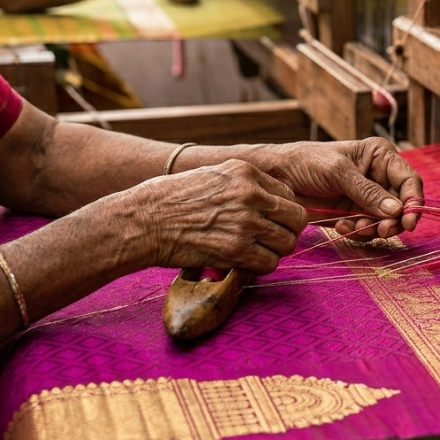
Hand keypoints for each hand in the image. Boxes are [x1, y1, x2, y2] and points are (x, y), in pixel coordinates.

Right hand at [127, 160, 306, 273]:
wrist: (143, 220)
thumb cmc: (171, 199)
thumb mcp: (211, 175)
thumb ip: (242, 184)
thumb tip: (269, 201)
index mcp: (245, 172)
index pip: (289, 194)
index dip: (283, 212)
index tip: (271, 222)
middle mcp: (250, 194)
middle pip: (296, 218)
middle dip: (285, 232)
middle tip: (268, 241)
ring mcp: (245, 222)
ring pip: (286, 243)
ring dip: (273, 251)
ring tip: (253, 252)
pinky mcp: (236, 250)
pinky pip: (269, 263)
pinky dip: (259, 267)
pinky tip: (243, 262)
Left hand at [257, 138, 422, 239]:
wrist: (277, 177)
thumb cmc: (306, 162)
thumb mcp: (338, 172)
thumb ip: (368, 191)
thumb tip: (397, 209)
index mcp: (380, 156)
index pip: (409, 180)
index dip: (413, 202)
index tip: (408, 222)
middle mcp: (378, 176)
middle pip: (402, 205)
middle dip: (392, 220)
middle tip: (381, 230)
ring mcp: (366, 197)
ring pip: (386, 221)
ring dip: (373, 228)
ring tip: (352, 227)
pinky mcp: (353, 214)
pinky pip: (367, 229)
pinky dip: (357, 232)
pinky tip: (340, 225)